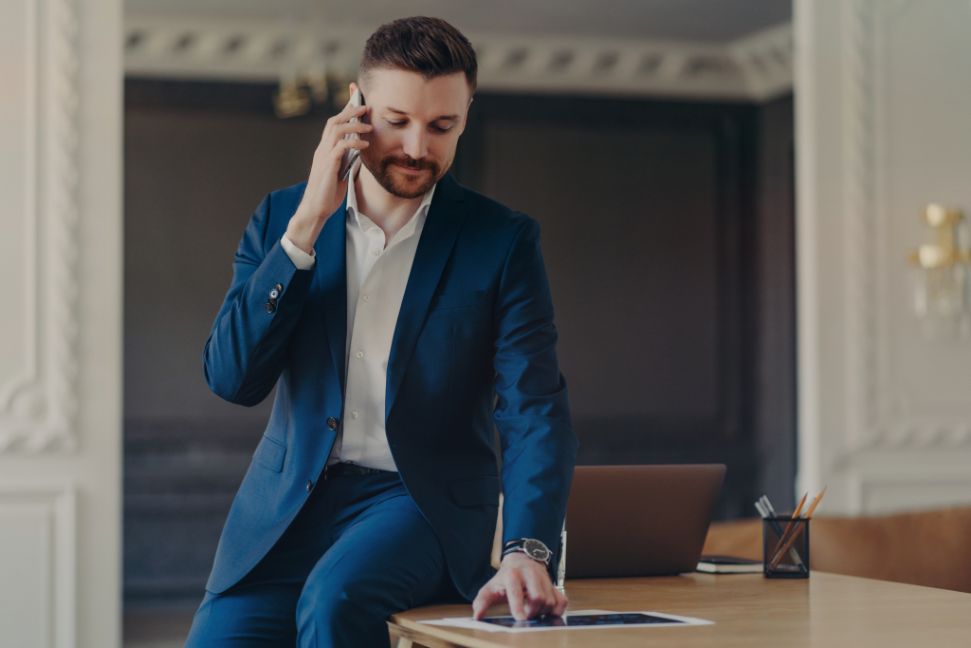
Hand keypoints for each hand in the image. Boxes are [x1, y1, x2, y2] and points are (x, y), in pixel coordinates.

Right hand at [285, 82, 372, 253]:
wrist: (316, 210)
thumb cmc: (328, 194)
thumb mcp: (341, 173)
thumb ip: (347, 161)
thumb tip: (360, 152)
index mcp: (324, 150)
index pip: (333, 124)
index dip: (344, 111)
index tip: (357, 102)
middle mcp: (322, 149)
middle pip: (333, 121)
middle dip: (349, 111)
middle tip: (366, 107)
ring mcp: (323, 156)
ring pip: (336, 130)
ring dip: (354, 125)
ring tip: (369, 126)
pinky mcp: (327, 165)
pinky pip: (341, 147)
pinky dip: (354, 143)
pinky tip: (365, 144)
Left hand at [471, 553, 567, 620]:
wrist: (522, 560)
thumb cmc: (505, 577)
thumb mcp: (491, 587)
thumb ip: (482, 601)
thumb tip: (477, 616)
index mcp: (513, 575)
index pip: (517, 591)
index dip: (519, 605)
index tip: (521, 618)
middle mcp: (531, 574)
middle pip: (538, 598)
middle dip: (532, 611)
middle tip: (526, 612)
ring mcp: (544, 578)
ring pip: (550, 601)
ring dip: (543, 611)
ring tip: (533, 608)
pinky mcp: (554, 584)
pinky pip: (562, 601)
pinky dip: (556, 610)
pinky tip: (546, 609)